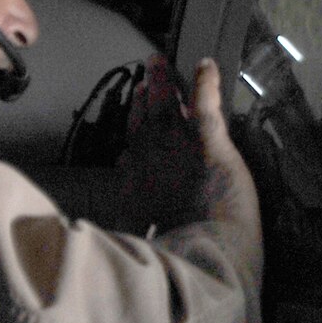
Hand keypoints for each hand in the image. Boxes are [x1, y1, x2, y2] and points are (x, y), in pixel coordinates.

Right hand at [115, 56, 261, 280]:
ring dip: (163, 84)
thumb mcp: (137, 248)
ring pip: (167, 108)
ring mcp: (177, 149)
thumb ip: (129, 234)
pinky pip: (205, 105)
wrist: (200, 257)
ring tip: (158, 63)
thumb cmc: (174, 260)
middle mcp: (151, 163)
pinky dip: (205, 83)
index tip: (135, 115)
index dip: (134, 131)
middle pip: (144, 123)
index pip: (132, 152)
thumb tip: (112, 236)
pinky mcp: (208, 142)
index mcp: (136, 189)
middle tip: (144, 78)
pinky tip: (206, 64)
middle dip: (144, 100)